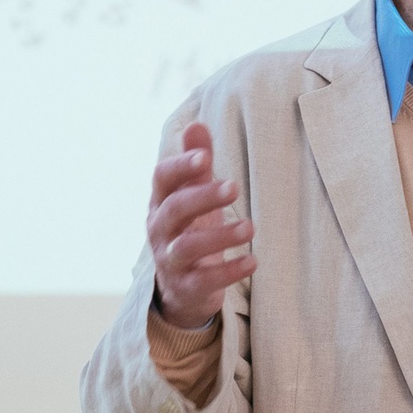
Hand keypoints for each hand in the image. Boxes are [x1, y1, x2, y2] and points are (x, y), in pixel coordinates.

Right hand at [148, 122, 257, 329]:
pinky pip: (204, 281)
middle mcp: (160, 230)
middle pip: (174, 210)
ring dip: (219, 236)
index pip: (162, 179)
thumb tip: (196, 124)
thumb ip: (196, 165)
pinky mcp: (187, 287)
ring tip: (250, 227)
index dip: (181, 167)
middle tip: (234, 187)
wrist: (181, 288)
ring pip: (187, 247)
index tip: (205, 157)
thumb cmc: (191, 229)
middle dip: (202, 197)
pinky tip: (253, 261)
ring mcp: (170, 260)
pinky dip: (228, 272)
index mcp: (161, 202)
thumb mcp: (192, 196)